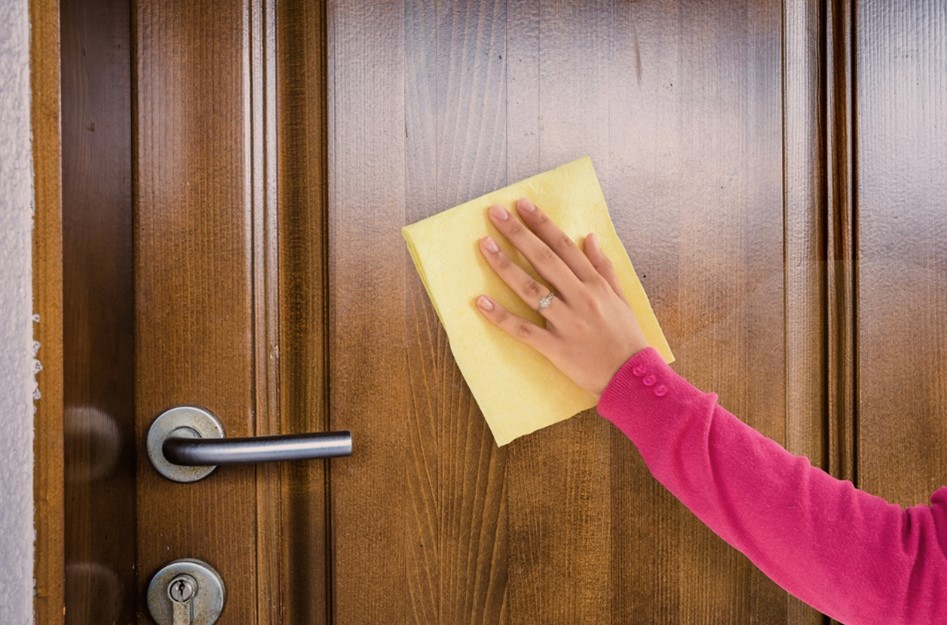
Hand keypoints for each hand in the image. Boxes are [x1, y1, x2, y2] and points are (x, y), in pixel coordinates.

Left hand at [476, 198, 648, 395]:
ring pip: (530, 289)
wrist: (632, 378)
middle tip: (495, 213)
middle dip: (518, 234)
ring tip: (484, 244)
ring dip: (505, 265)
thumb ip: (604, 266)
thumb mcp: (621, 297)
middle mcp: (580, 298)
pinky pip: (523, 330)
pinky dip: (501, 316)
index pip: (564, 246)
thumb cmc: (627, 337)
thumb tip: (590, 236)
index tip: (522, 205)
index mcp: (596, 284)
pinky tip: (481, 301)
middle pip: (544, 259)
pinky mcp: (555, 347)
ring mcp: (566, 322)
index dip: (542, 224)